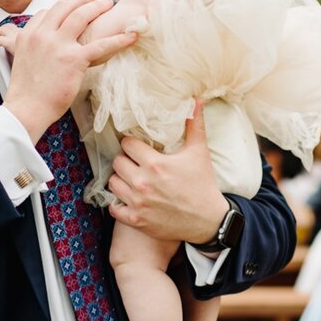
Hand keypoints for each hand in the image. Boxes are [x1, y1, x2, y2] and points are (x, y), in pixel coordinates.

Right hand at [0, 0, 137, 140]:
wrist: (27, 109)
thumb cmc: (26, 91)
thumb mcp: (21, 60)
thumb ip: (32, 48)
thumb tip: (42, 47)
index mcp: (28, 35)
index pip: (47, 12)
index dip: (64, 7)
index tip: (75, 6)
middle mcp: (42, 36)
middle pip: (65, 7)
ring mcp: (58, 46)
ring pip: (81, 16)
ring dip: (98, 7)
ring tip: (109, 4)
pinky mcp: (74, 60)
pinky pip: (101, 45)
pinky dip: (119, 39)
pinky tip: (132, 36)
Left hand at [107, 101, 228, 243]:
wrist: (208, 220)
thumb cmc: (203, 185)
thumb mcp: (199, 153)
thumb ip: (195, 125)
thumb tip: (196, 100)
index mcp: (156, 164)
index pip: (128, 145)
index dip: (133, 144)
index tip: (139, 148)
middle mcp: (143, 182)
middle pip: (117, 163)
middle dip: (126, 161)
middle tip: (136, 164)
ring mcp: (137, 202)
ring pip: (113, 183)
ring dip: (121, 181)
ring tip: (132, 180)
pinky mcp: (135, 219)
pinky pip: (113, 208)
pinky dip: (118, 204)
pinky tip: (129, 199)